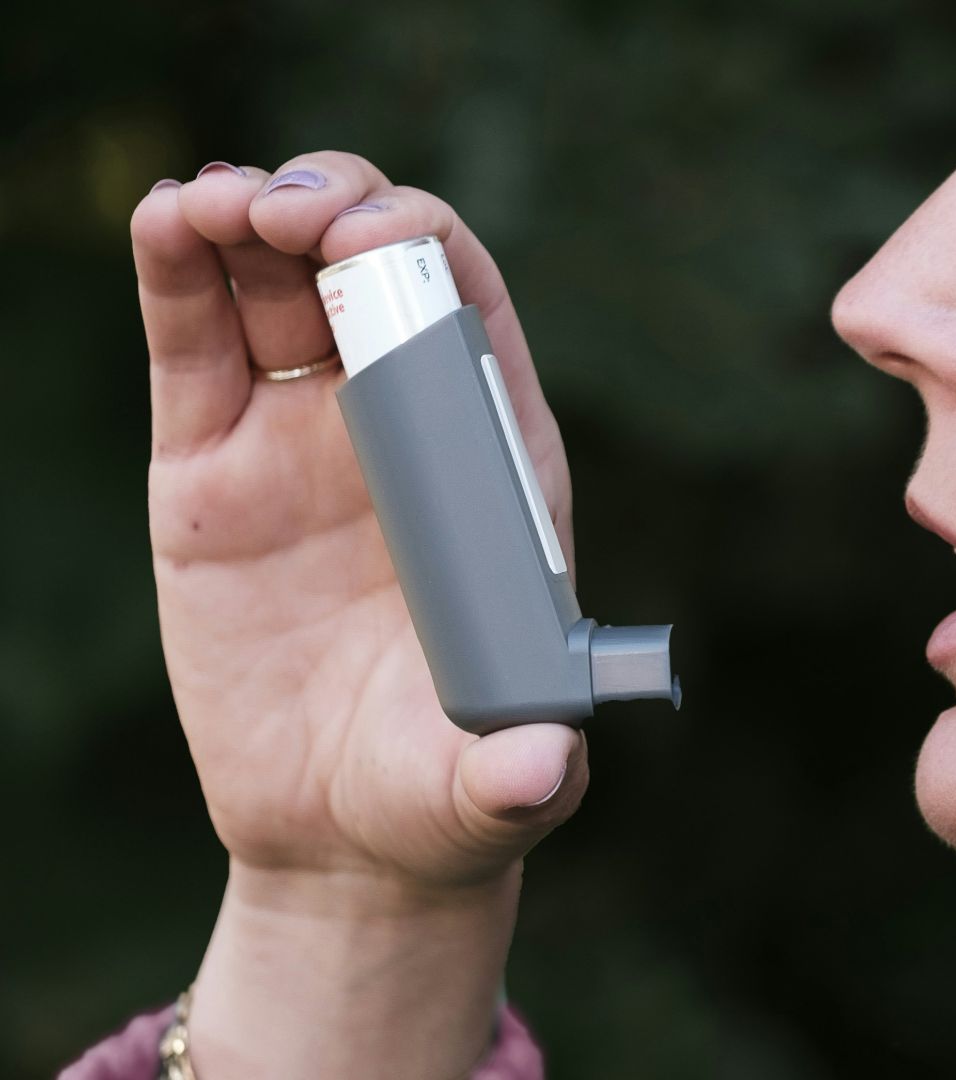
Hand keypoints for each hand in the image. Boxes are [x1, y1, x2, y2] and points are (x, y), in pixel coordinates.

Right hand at [132, 152, 585, 1074]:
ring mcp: (300, 440)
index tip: (370, 243)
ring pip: (276, 286)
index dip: (429, 254)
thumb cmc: (441, 798)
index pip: (474, 318)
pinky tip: (166, 219)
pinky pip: (192, 347)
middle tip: (285, 210)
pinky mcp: (208, 470)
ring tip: (211, 203)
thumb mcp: (490, 789)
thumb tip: (537, 768)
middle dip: (337, 208)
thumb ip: (517, 773)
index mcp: (489, 469)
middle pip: (375, 272)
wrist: (339, 837)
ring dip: (249, 215)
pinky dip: (176, 273)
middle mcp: (402, 432)